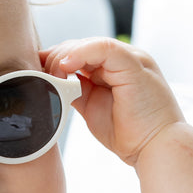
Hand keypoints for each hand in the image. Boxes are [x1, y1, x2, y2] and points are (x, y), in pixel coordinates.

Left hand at [40, 38, 185, 166]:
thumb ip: (77, 91)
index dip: (55, 59)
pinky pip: (104, 48)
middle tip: (41, 77)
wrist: (155, 149)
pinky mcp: (136, 64)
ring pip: (90, 44)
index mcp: (115, 68)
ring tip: (52, 74)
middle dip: (56, 58)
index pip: (80, 53)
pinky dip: (81, 53)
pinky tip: (66, 66)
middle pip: (81, 46)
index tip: (37, 72)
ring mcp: (132, 59)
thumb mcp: (93, 108)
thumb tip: (53, 82)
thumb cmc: (130, 134)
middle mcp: (124, 60)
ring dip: (64, 56)